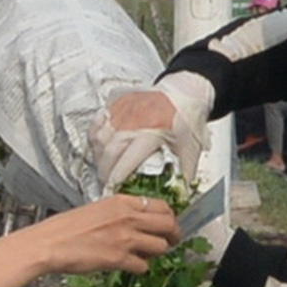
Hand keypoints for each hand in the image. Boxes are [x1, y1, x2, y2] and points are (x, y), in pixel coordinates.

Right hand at [41, 194, 180, 275]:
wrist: (49, 244)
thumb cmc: (66, 228)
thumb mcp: (97, 209)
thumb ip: (120, 213)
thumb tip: (139, 221)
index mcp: (121, 201)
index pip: (161, 205)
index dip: (170, 217)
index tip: (169, 224)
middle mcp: (127, 217)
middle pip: (168, 224)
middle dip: (174, 235)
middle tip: (172, 241)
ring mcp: (125, 238)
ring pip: (161, 246)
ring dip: (157, 253)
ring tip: (147, 255)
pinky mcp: (119, 258)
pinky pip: (143, 265)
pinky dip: (140, 268)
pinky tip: (131, 266)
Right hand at [90, 73, 213, 186]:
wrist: (186, 90)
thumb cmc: (187, 117)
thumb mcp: (191, 149)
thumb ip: (186, 175)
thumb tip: (181, 196)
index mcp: (153, 132)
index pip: (127, 159)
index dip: (116, 177)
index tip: (112, 189)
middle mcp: (135, 120)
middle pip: (109, 150)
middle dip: (104, 171)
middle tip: (107, 183)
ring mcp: (124, 110)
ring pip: (99, 136)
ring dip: (98, 156)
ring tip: (103, 168)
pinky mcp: (118, 103)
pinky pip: (97, 121)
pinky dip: (94, 136)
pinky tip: (99, 147)